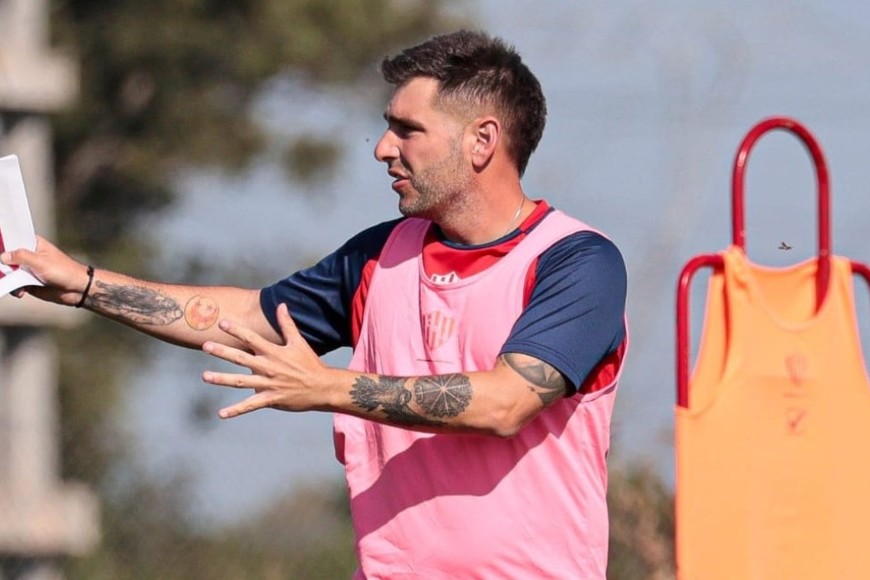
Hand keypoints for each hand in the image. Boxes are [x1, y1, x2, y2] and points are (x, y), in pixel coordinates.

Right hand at [0, 235, 90, 305]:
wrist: (76, 289)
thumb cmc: (64, 271)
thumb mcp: (41, 261)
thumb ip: (21, 257)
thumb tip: (3, 256)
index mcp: (33, 244)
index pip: (13, 239)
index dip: (3, 243)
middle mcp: (28, 255)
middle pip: (7, 256)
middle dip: (3, 264)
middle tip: (2, 270)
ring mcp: (28, 269)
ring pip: (9, 271)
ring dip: (7, 278)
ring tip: (13, 282)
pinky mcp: (28, 282)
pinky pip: (14, 284)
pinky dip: (14, 288)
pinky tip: (20, 292)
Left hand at [202, 303, 330, 417]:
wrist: (322, 387)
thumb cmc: (310, 363)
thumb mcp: (299, 342)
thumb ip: (287, 324)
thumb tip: (281, 305)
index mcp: (274, 352)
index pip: (251, 338)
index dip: (236, 330)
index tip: (221, 323)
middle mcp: (268, 367)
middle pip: (241, 358)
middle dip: (222, 352)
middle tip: (205, 345)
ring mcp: (268, 384)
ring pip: (240, 382)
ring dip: (222, 379)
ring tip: (205, 376)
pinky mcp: (270, 399)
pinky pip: (250, 405)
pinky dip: (236, 411)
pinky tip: (221, 414)